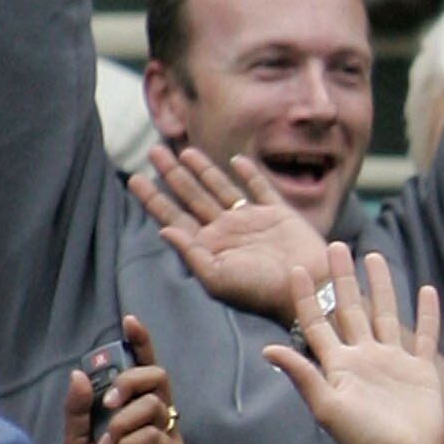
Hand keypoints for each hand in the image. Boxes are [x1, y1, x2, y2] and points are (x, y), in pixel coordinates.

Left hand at [64, 316, 186, 443]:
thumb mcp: (75, 441)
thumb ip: (78, 409)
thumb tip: (79, 374)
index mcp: (134, 411)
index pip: (143, 370)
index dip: (140, 344)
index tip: (129, 321)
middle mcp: (157, 420)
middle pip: (157, 378)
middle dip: (130, 381)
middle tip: (107, 402)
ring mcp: (169, 438)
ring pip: (155, 405)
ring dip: (122, 421)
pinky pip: (156, 433)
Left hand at [129, 146, 330, 319]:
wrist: (309, 290)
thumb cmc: (262, 292)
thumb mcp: (218, 279)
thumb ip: (190, 254)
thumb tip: (163, 229)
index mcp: (209, 247)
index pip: (174, 217)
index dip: (153, 199)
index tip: (134, 178)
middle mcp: (227, 232)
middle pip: (192, 197)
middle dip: (171, 175)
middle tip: (153, 152)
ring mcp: (252, 222)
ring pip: (220, 188)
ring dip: (201, 169)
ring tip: (182, 151)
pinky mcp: (279, 214)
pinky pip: (260, 189)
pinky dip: (249, 174)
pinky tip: (235, 160)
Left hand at [263, 244, 443, 443]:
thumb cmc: (360, 440)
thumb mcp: (326, 407)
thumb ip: (302, 375)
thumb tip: (268, 349)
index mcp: (338, 363)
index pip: (317, 321)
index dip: (304, 295)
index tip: (294, 267)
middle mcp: (364, 357)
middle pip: (351, 308)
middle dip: (341, 278)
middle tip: (335, 246)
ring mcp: (393, 363)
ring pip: (386, 314)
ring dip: (381, 286)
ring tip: (374, 257)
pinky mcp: (420, 373)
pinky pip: (425, 336)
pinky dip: (426, 315)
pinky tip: (426, 292)